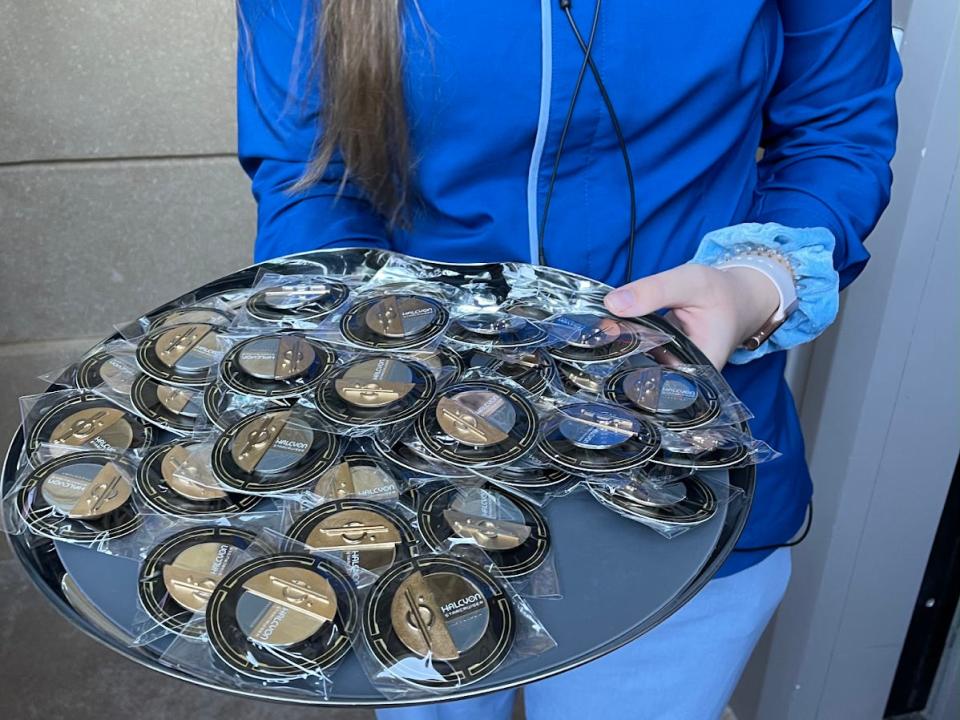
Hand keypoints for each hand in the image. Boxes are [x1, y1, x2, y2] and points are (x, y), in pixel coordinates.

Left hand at [603, 264, 779, 368]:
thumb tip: (612, 304)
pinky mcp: (660, 359)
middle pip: (643, 377)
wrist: (737, 296)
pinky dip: (623, 343)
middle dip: (617, 359)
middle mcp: (684, 377)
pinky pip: (636, 355)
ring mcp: (671, 369)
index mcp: (699, 369)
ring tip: (598, 335)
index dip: (629, 374)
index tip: (606, 354)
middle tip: (596, 338)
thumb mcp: (691, 282)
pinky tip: (608, 332)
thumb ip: (654, 291)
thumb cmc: (720, 292)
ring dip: (617, 350)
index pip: (657, 385)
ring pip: (636, 367)